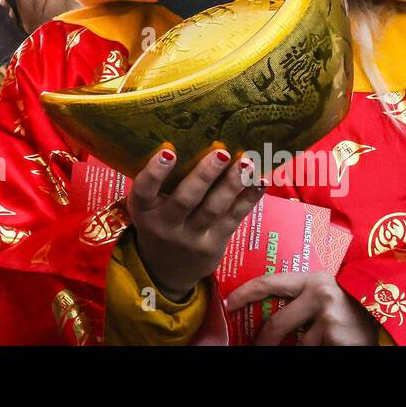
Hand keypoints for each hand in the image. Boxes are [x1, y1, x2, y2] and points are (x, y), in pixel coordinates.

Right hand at [128, 147, 263, 301]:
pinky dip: (249, 198)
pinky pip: (234, 218)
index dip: (155, 171)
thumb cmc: (158, 221)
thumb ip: (161, 182)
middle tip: (222, 152)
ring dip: (232, 184)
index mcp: (144, 210)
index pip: (144, 190)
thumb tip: (191, 137)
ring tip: (247, 163)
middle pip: (186, 199)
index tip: (169, 150)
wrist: (167, 270)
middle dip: (205, 175)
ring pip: (214, 209)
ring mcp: (192, 236)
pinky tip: (261, 181)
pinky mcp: (215, 243)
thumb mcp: (148, 206)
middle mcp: (166, 224)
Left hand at [225, 271, 378, 345]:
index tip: (229, 303)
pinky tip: (328, 345)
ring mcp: (328, 320)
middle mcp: (319, 296)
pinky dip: (317, 350)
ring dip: (300, 349)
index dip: (244, 293)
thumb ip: (301, 294)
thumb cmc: (352, 304)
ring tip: (315, 342)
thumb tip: (267, 307)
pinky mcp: (337, 341)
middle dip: (262, 340)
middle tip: (256, 346)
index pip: (269, 282)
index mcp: (312, 279)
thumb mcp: (326, 291)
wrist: (390, 316)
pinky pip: (315, 352)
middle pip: (276, 324)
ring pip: (297, 345)